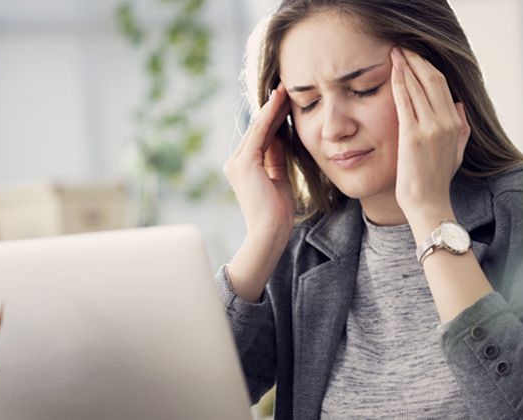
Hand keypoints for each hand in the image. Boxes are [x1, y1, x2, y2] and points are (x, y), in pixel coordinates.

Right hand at [223, 82, 294, 241]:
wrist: (269, 232)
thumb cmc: (277, 212)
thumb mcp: (279, 177)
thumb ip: (277, 157)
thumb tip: (282, 135)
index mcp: (244, 167)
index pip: (261, 136)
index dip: (274, 117)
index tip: (286, 101)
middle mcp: (236, 162)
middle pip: (258, 129)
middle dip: (273, 108)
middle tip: (285, 87)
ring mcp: (237, 162)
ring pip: (258, 128)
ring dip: (272, 107)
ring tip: (284, 89)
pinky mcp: (244, 163)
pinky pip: (259, 134)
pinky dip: (269, 117)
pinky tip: (279, 102)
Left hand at [389, 47, 469, 223]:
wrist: (428, 203)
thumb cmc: (437, 181)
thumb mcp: (457, 152)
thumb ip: (461, 128)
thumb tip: (460, 105)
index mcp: (456, 123)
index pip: (442, 86)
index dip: (427, 67)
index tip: (415, 57)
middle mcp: (446, 122)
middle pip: (432, 79)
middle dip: (416, 60)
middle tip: (402, 48)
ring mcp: (430, 128)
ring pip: (419, 86)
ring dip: (405, 66)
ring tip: (394, 53)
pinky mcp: (413, 136)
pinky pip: (405, 101)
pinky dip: (399, 83)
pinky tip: (393, 71)